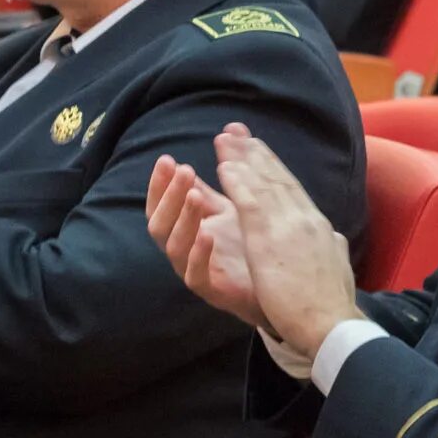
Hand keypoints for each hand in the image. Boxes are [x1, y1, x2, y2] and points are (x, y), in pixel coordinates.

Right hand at [148, 155, 264, 331]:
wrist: (278, 287)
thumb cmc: (248, 246)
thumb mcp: (228, 209)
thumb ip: (210, 185)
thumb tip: (207, 145)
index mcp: (185, 228)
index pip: (160, 204)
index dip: (160, 183)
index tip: (167, 159)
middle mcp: (184, 250)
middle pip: (159, 224)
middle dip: (169, 196)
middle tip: (184, 171)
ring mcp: (196, 271)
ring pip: (174, 247)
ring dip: (183, 218)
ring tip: (195, 194)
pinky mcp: (212, 292)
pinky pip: (195, 276)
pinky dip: (198, 254)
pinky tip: (208, 234)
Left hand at [209, 124, 360, 353]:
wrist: (332, 325)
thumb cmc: (332, 305)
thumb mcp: (338, 266)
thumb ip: (333, 248)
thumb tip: (335, 239)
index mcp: (319, 226)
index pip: (293, 188)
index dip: (273, 166)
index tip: (258, 147)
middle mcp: (305, 218)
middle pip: (276, 178)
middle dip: (255, 153)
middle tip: (236, 131)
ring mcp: (289, 226)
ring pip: (261, 184)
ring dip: (241, 159)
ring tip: (224, 140)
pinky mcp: (270, 241)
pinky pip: (249, 204)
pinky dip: (236, 183)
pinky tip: (222, 169)